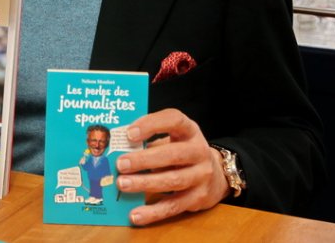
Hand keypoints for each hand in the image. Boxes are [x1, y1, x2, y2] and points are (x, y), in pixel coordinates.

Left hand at [115, 108, 229, 225]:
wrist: (216, 175)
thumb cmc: (183, 153)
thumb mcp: (172, 139)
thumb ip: (151, 142)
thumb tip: (118, 151)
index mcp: (189, 130)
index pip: (173, 120)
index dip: (152, 124)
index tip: (129, 133)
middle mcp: (199, 151)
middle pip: (173, 154)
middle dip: (144, 159)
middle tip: (120, 164)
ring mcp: (202, 175)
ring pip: (173, 180)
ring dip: (145, 183)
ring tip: (122, 184)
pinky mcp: (199, 198)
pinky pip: (173, 206)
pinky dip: (153, 212)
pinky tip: (135, 214)